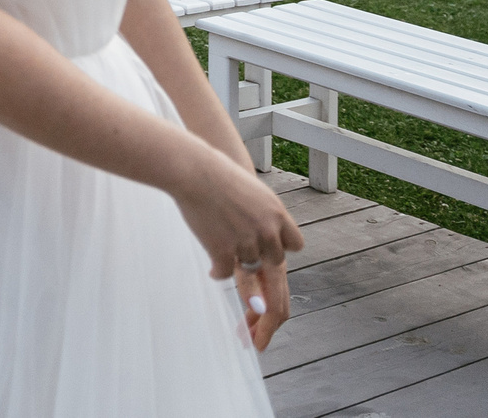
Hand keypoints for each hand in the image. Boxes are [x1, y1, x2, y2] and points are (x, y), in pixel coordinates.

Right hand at [171, 146, 301, 347]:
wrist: (193, 170)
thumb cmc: (217, 174)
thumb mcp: (251, 191)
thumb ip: (261, 215)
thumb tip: (265, 237)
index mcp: (277, 215)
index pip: (294, 244)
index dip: (281, 250)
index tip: (271, 258)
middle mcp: (267, 233)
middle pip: (276, 268)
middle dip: (270, 287)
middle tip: (270, 316)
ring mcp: (246, 244)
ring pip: (248, 273)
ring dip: (242, 279)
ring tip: (242, 293)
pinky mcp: (223, 251)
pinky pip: (223, 273)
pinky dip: (217, 270)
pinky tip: (211, 265)